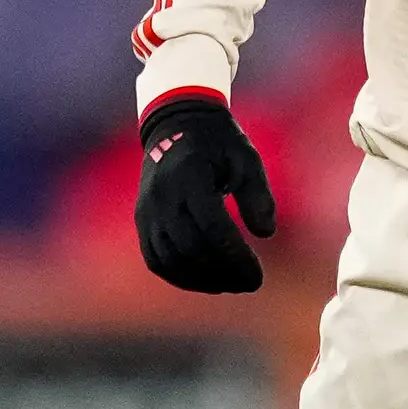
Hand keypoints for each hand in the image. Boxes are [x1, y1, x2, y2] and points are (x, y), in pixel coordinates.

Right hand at [134, 91, 276, 292]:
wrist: (176, 123)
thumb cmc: (218, 141)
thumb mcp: (246, 157)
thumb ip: (258, 194)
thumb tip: (265, 234)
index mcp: (189, 176)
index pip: (212, 228)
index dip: (235, 257)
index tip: (258, 275)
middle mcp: (162, 196)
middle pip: (191, 248)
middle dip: (223, 272)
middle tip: (250, 283)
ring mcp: (147, 210)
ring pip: (171, 259)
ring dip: (203, 280)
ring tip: (232, 285)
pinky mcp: (142, 220)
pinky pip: (156, 259)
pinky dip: (180, 276)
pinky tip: (207, 281)